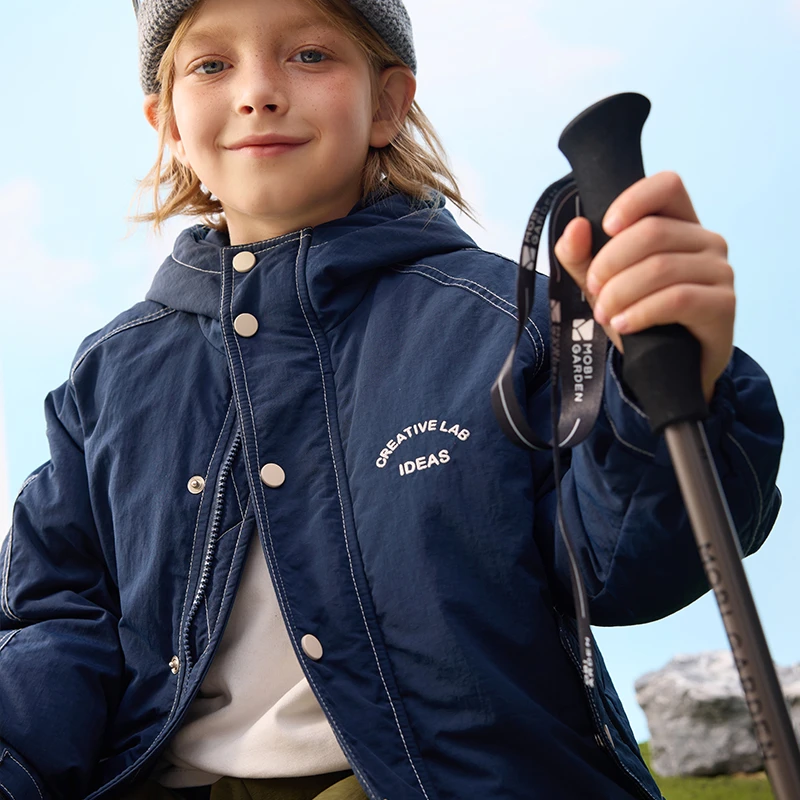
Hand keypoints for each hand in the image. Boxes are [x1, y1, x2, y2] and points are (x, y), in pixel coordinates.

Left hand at [553, 171, 734, 403]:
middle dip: (610, 263)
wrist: (669, 368)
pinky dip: (641, 312)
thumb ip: (581, 256)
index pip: (666, 186)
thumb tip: (576, 228)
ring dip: (620, 292)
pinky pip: (677, 299)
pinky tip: (624, 325)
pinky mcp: (724, 304)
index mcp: (679, 223)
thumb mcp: (602, 284)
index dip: (633, 200)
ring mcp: (719, 271)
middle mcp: (706, 240)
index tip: (606, 227)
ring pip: (661, 267)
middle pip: (653, 232)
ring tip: (605, 314)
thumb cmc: (639, 315)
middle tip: (594, 290)